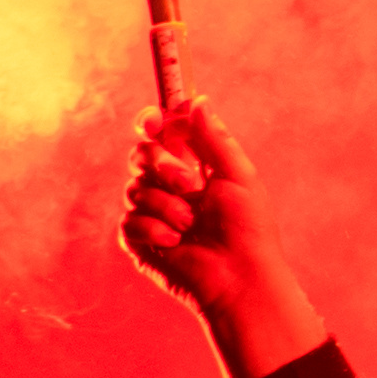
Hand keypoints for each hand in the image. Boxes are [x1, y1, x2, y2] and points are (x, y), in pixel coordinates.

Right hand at [113, 106, 323, 375]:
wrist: (239, 276)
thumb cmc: (247, 228)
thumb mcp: (237, 175)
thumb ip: (213, 139)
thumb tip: (195, 101)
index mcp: (192, 167)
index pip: (161, 134)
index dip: (152, 123)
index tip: (154, 121)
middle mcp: (168, 186)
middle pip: (140, 155)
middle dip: (163, 166)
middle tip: (191, 185)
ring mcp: (150, 213)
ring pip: (133, 188)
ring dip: (167, 204)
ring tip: (191, 224)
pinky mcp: (138, 240)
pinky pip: (129, 220)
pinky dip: (154, 229)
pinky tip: (176, 242)